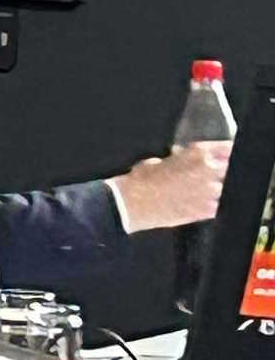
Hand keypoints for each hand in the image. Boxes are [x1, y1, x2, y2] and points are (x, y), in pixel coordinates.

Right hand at [112, 142, 230, 232]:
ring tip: (205, 191)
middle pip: (230, 168)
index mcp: (196, 154)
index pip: (226, 148)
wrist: (130, 204)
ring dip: (218, 188)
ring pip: (226, 188)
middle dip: (223, 170)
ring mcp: (209, 192)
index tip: (226, 153)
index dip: (227, 151)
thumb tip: (181, 161)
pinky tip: (202, 204)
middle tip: (214, 174)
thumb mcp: (159, 161)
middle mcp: (208, 171)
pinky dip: (213, 205)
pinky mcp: (205, 211)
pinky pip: (219, 206)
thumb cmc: (139, 180)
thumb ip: (178, 160)